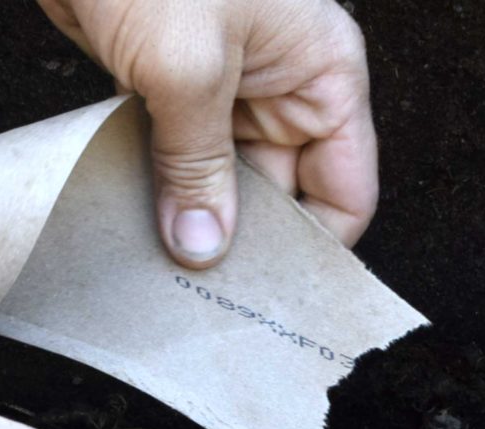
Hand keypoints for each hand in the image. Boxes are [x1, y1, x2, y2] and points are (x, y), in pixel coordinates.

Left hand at [36, 0, 376, 267]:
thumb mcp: (186, 68)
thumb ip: (198, 166)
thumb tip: (205, 247)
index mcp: (322, 70)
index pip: (346, 189)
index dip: (316, 251)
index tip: (274, 303)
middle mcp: (282, 83)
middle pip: (283, 197)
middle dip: (247, 245)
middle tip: (210, 301)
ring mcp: (223, 87)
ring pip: (225, 184)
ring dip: (196, 223)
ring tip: (167, 275)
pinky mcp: (167, 85)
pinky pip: (177, 160)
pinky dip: (160, 194)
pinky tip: (138, 232)